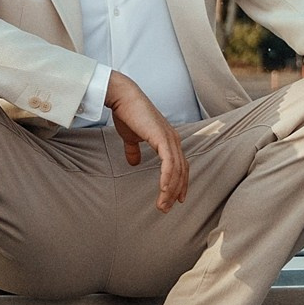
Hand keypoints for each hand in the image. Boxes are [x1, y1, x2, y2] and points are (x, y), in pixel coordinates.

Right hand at [105, 71, 189, 212]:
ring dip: (170, 190)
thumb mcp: (131, 137)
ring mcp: (169, 138)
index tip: (176, 199)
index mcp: (168, 139)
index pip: (180, 165)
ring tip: (162, 205)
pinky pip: (169, 163)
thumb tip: (134, 162)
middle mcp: (173, 139)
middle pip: (181, 171)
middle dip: (175, 191)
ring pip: (176, 170)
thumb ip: (134, 149)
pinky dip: (168, 178)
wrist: (122, 97)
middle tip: (167, 208)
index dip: (180, 182)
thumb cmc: (126, 113)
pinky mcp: (162, 138)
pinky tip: (163, 190)